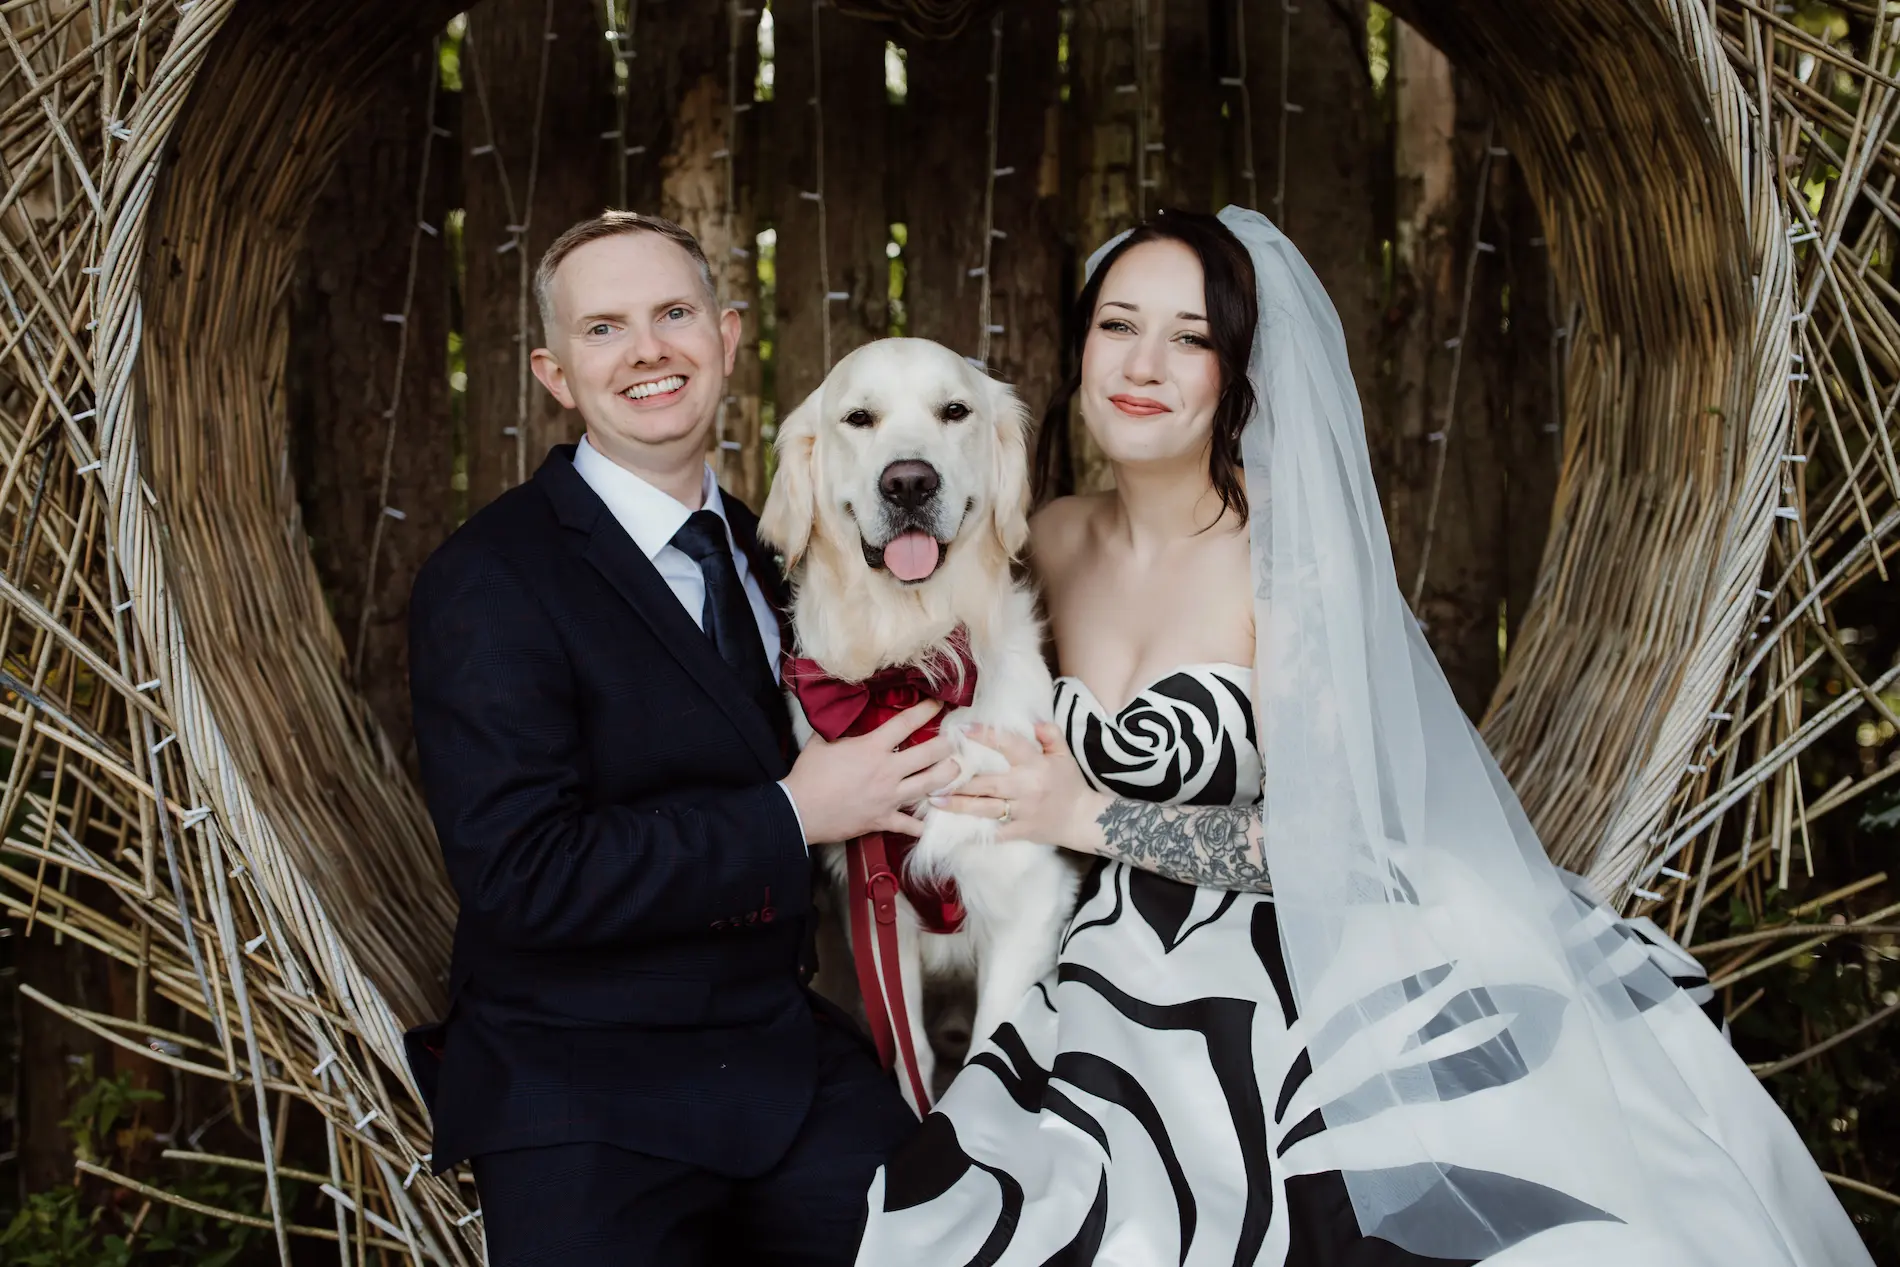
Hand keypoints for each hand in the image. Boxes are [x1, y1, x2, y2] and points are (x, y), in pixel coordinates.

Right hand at [782, 700, 962, 842]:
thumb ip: (839, 726)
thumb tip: (843, 710)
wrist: (799, 811)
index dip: (926, 710)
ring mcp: (889, 797)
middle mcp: (887, 771)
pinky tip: (932, 822)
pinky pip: (910, 825)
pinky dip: (922, 825)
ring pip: (929, 785)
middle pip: (929, 754)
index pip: (906, 723)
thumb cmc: (808, 775)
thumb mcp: (822, 741)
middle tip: (955, 740)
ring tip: (956, 770)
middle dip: (946, 745)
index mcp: (872, 748)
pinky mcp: (883, 819)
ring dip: (946, 776)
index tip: (938, 703)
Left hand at [929, 722, 1108, 850]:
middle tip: (933, 774)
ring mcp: (1021, 812)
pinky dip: (974, 832)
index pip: (1008, 746)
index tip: (962, 730)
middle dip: (959, 780)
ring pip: (985, 809)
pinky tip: (952, 829)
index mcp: (1036, 765)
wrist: (1083, 820)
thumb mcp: (1064, 755)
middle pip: (987, 783)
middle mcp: (1026, 788)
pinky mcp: (1020, 832)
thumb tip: (1034, 720)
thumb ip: (1050, 734)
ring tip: (934, 800)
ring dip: (958, 805)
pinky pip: (993, 833)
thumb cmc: (1070, 783)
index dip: (984, 737)